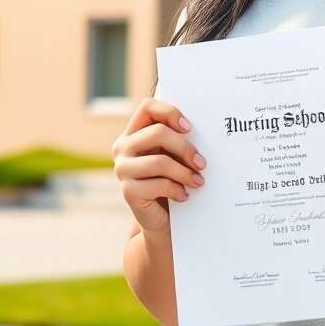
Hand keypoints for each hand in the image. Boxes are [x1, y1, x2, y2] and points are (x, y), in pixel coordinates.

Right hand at [111, 98, 206, 234]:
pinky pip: (159, 184)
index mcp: (133, 132)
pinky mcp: (127, 191)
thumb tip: (202, 129)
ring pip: (159, 162)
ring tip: (198, 181)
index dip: (170, 112)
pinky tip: (184, 195)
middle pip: (157, 133)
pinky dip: (177, 190)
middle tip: (202, 163)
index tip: (189, 127)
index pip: (147, 107)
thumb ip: (176, 140)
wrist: (160, 218)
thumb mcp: (172, 156)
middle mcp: (122, 147)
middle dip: (185, 147)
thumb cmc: (170, 180)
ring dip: (185, 172)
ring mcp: (122, 169)